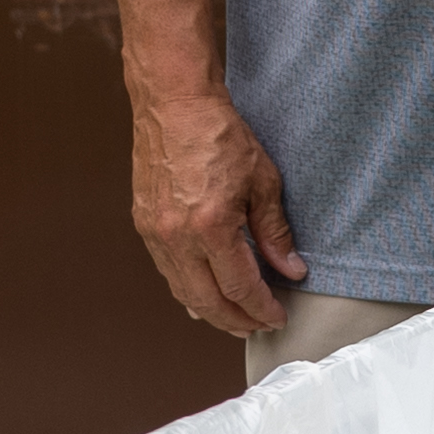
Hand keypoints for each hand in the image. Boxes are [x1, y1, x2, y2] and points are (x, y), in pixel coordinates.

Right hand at [128, 82, 305, 335]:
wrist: (175, 105)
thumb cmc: (221, 135)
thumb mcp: (263, 181)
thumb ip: (274, 232)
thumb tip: (290, 270)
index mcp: (210, 226)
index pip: (239, 287)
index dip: (260, 308)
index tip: (277, 318)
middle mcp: (176, 236)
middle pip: (207, 300)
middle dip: (235, 321)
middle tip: (258, 327)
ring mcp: (155, 232)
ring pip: (182, 290)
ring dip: (210, 310)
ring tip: (235, 319)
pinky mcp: (143, 224)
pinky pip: (167, 270)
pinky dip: (187, 289)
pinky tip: (203, 295)